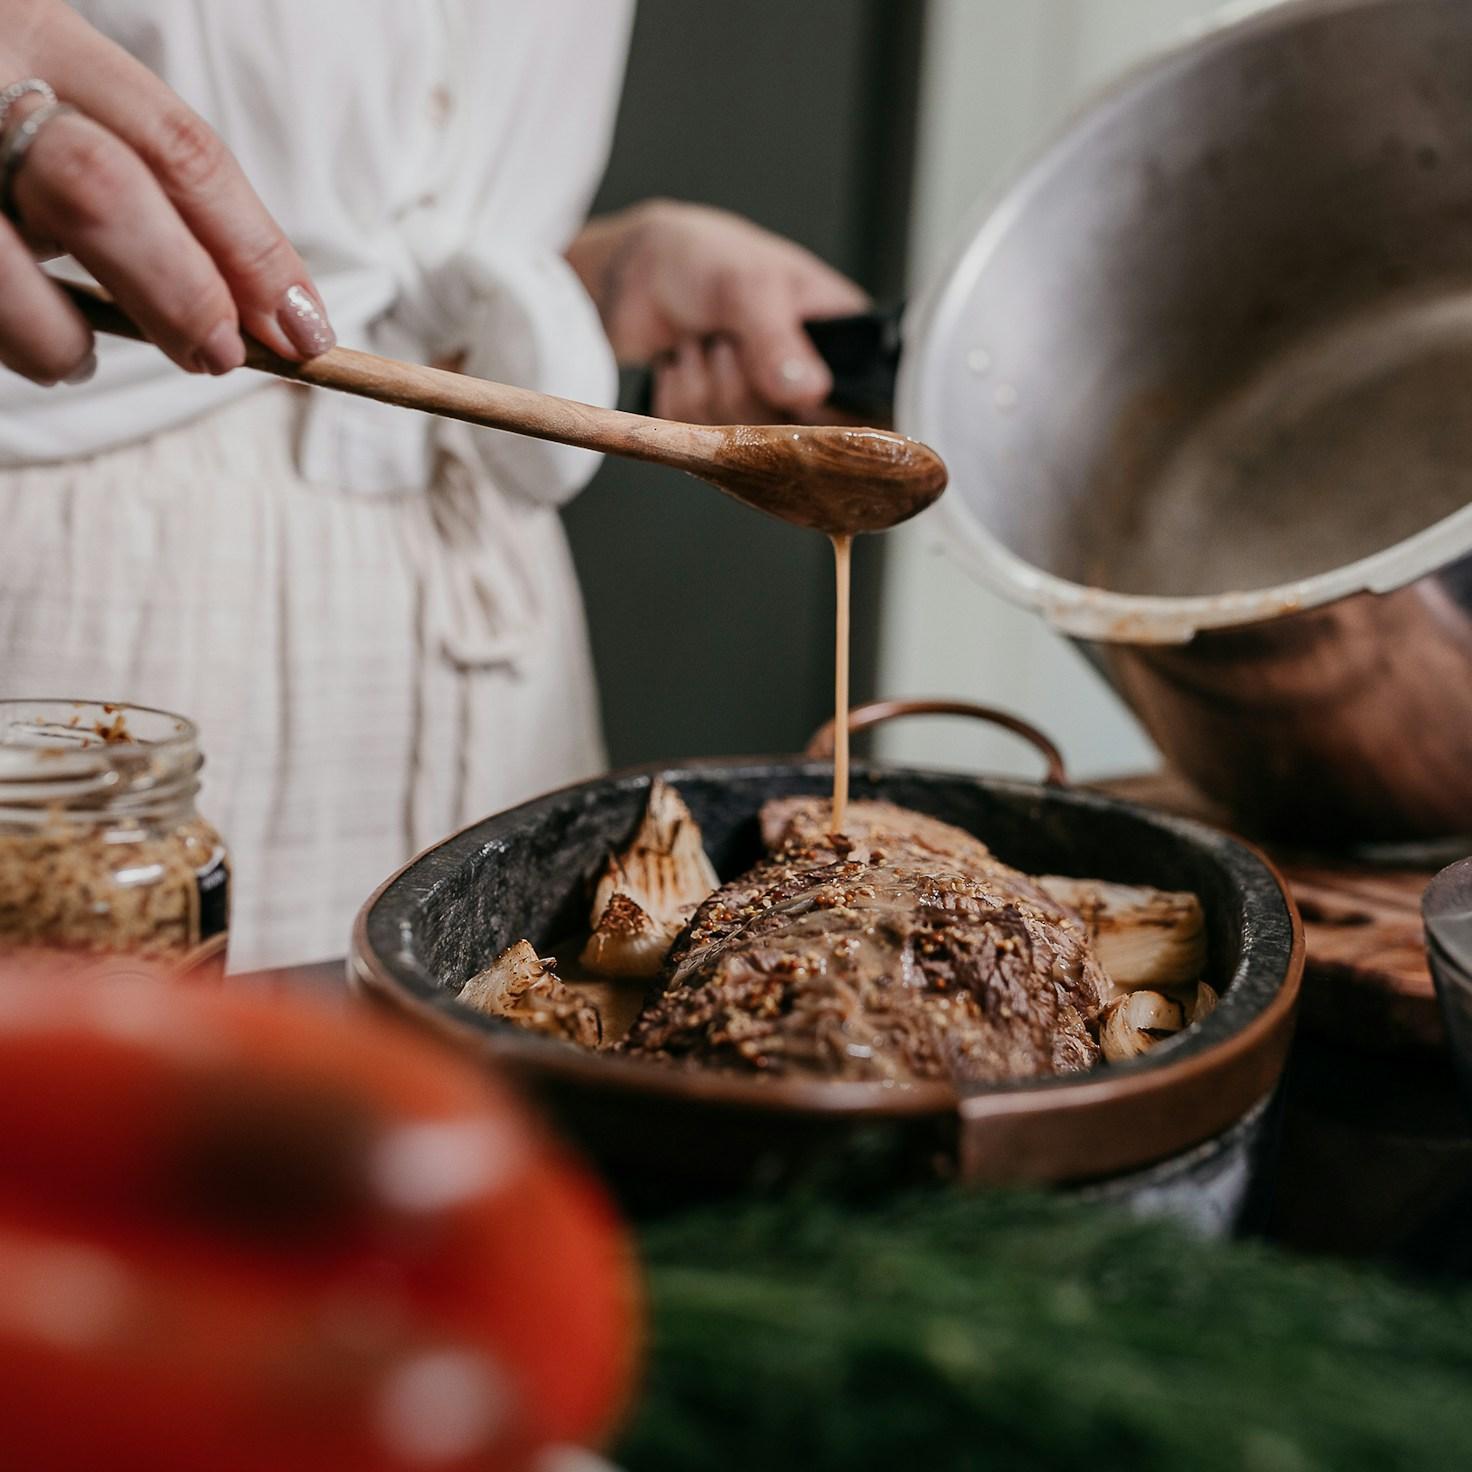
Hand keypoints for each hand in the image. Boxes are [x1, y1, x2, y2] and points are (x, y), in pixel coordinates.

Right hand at [0, 0, 333, 385]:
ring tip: (76, 356)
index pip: (178, 148)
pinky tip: (22, 341)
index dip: (254, 250)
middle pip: (104, 194)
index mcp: (37, 27)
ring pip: (5, 271)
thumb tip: (260, 310)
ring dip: (59, 339)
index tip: (305, 331)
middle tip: (218, 357)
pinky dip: (6, 339)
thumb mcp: (51, 104)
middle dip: (179, 294)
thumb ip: (136, 183)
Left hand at [567, 198, 867, 423]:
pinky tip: (683, 361)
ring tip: (703, 341)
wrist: (640, 271)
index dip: (823, 412)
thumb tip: (810, 391)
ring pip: (743, 441)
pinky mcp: (721, 423)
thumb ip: (777, 339)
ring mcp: (765, 406)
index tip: (782, 392)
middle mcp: (811, 382)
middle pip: (792, 435)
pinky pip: (703, 442)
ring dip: (705, 386)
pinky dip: (680, 398)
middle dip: (740, 386)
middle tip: (725, 340)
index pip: (862, 408)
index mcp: (842, 342)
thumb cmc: (707, 259)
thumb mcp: (748, 285)